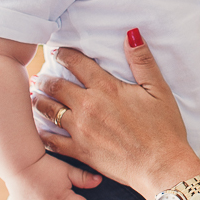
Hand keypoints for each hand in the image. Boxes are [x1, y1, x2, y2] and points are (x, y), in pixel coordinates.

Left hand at [31, 32, 199, 199]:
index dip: (64, 54)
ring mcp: (80, 129)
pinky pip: (51, 140)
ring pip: (48, 110)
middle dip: (46, 78)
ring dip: (39, 101)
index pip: (76, 63)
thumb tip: (132, 33)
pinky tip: (38, 129)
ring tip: (35, 97)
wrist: (160, 166)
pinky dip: (42, 133)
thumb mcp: (159, 89)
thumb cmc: (164, 129)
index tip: (58, 52)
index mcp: (106, 88)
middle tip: (41, 76)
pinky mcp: (79, 151)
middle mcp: (87, 106)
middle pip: (56, 85)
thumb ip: (142, 61)